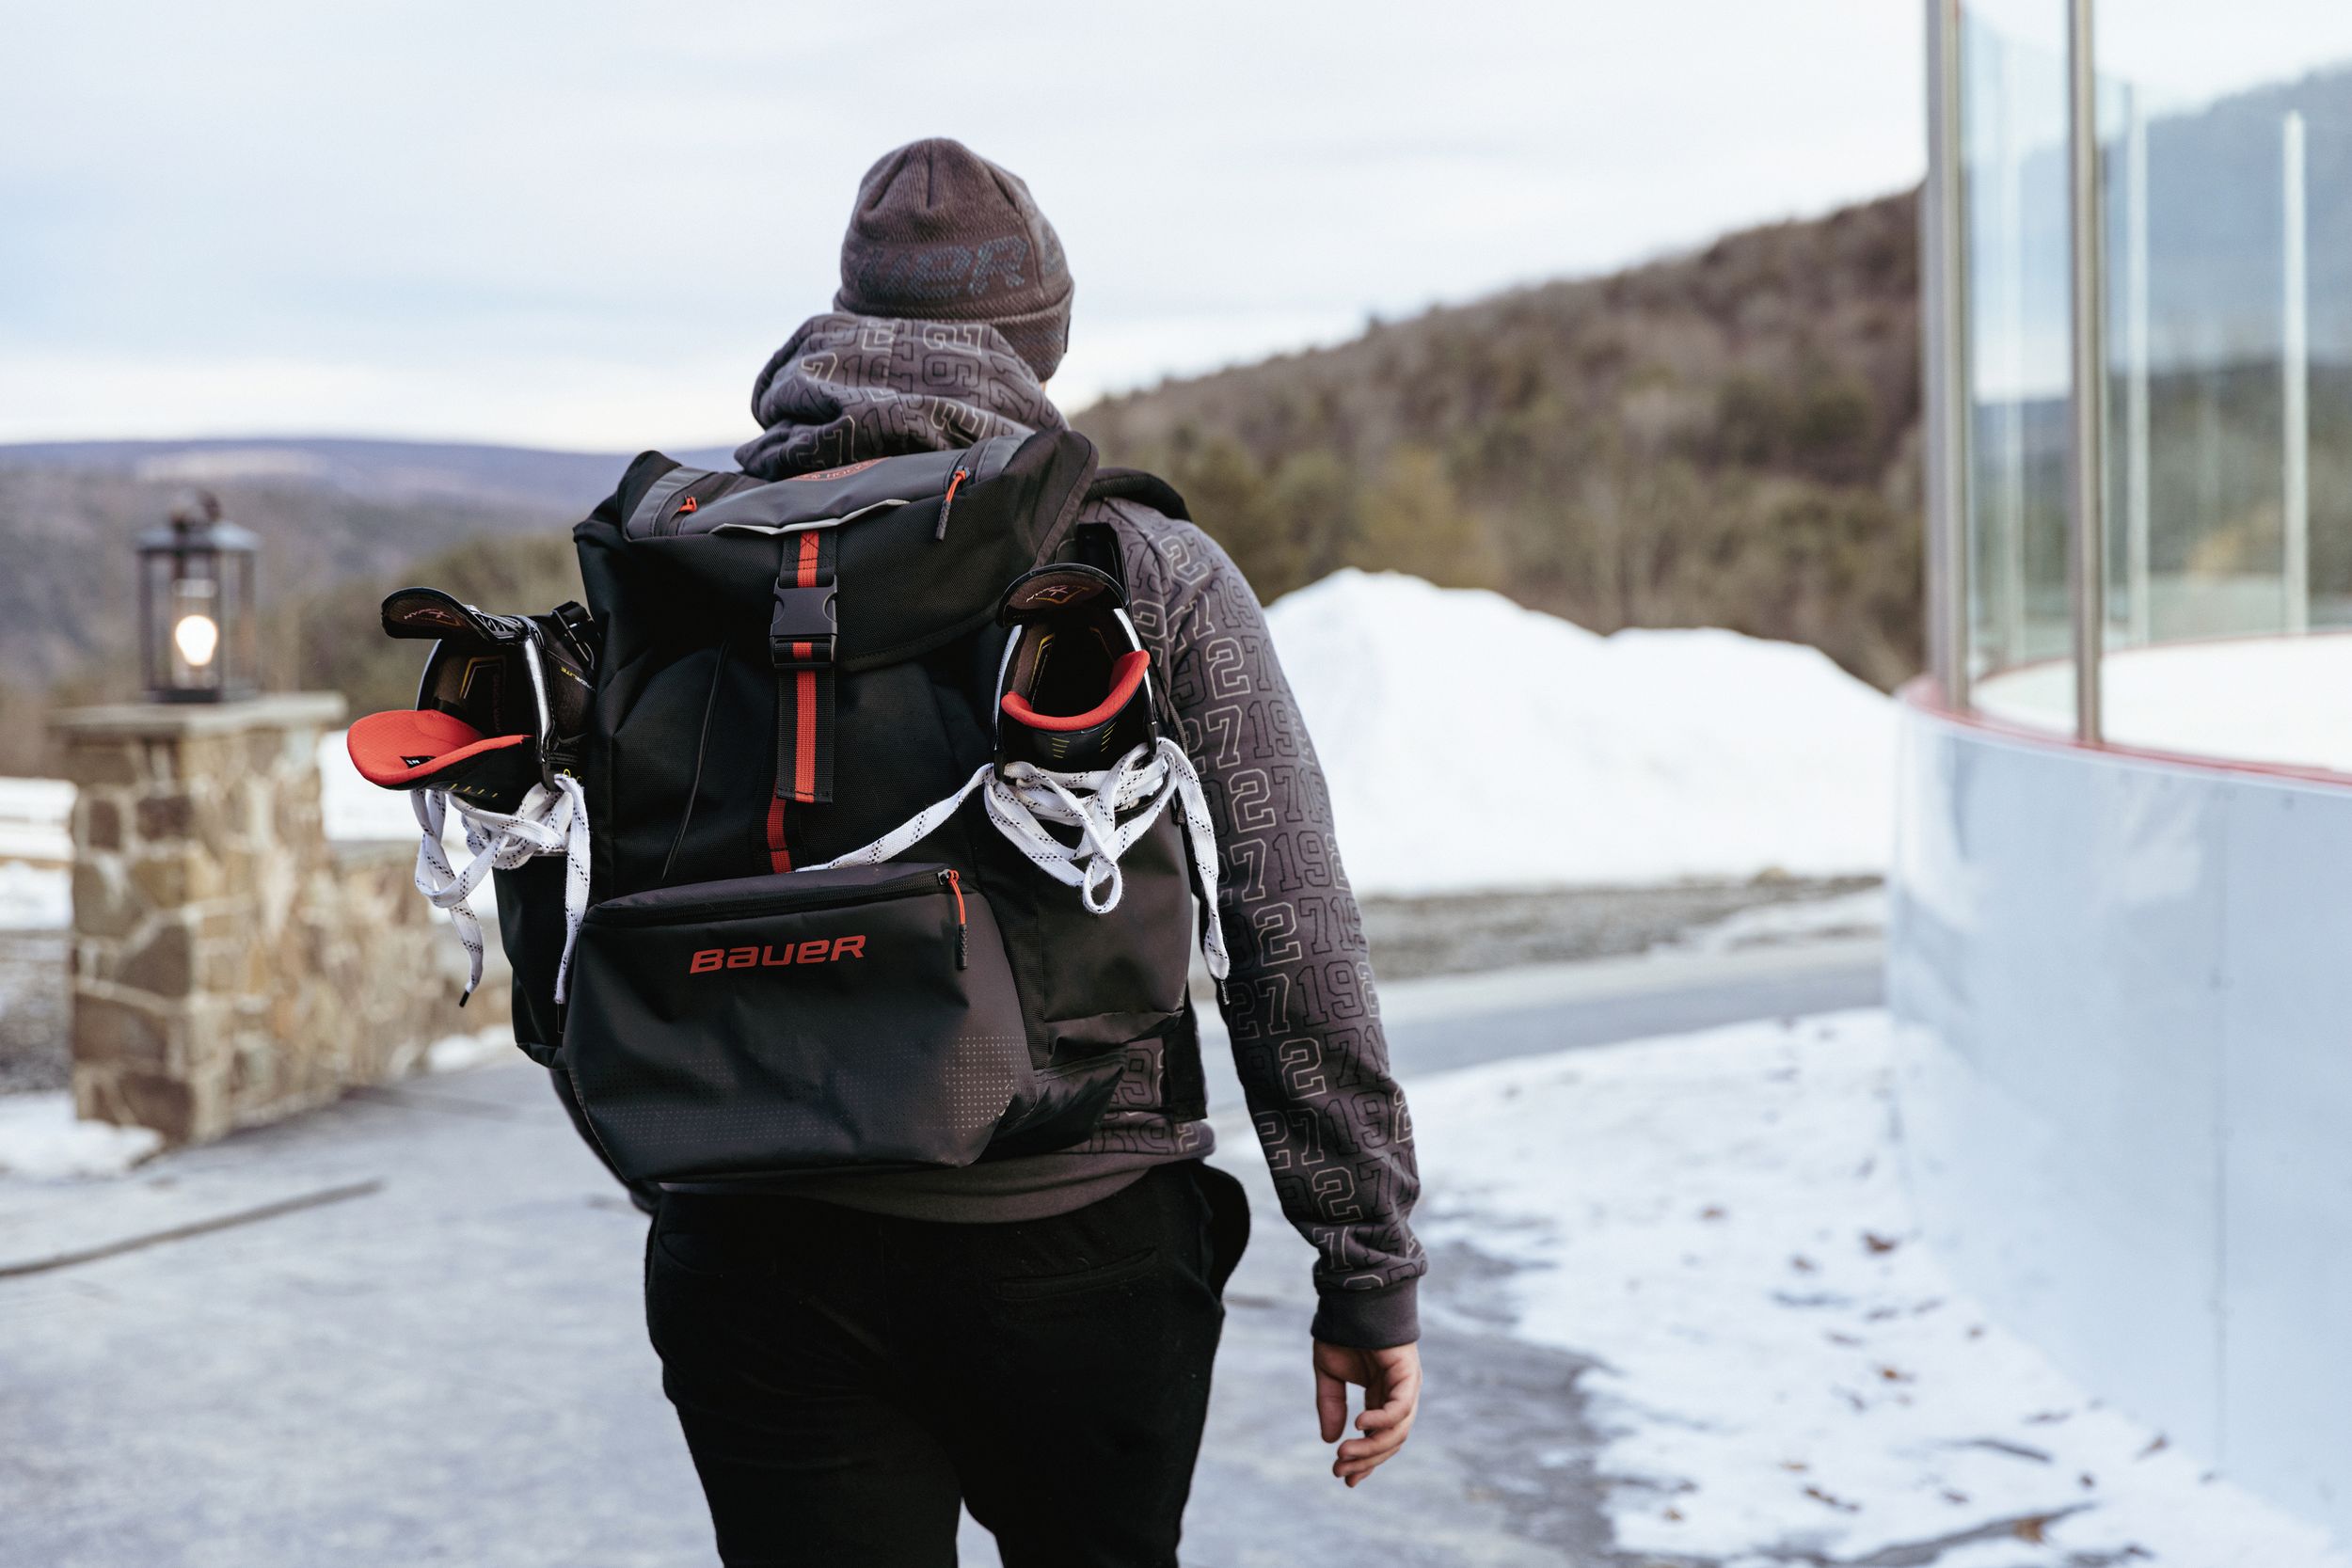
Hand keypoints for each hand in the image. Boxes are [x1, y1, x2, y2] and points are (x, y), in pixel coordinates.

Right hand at [1313, 1338, 1421, 1486]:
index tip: (1344, 1478)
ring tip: (1345, 1452)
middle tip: (1340, 1471)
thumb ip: (1330, 1405)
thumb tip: (1329, 1440)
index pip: (1378, 1438)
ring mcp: (1405, 1386)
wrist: (1351, 1297)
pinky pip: (1400, 1407)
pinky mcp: (1408, 1374)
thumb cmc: (1342, 1330)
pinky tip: (1360, 1424)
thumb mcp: (1329, 1374)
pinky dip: (1382, 1420)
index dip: (1363, 1460)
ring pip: (1397, 1431)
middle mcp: (1397, 1395)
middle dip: (1365, 1460)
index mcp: (1381, 1397)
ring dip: (1371, 1447)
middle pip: (1389, 1441)